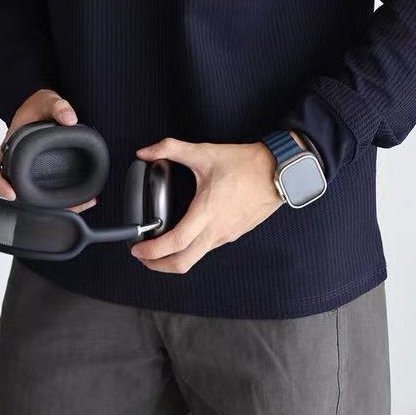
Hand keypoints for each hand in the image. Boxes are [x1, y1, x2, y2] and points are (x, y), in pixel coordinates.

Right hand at [0, 89, 97, 213]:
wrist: (48, 108)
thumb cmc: (39, 106)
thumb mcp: (47, 101)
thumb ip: (58, 106)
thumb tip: (69, 119)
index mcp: (9, 148)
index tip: (11, 193)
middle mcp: (17, 163)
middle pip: (16, 191)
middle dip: (30, 204)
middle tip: (52, 209)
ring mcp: (31, 171)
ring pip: (35, 196)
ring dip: (51, 206)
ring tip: (75, 206)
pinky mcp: (48, 173)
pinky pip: (52, 190)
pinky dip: (65, 198)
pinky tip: (85, 199)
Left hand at [130, 138, 282, 272]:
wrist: (278, 171)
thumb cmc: (245, 164)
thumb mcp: (204, 152)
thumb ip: (170, 149)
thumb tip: (146, 151)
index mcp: (206, 212)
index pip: (175, 243)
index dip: (152, 251)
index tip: (137, 248)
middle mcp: (216, 230)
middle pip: (182, 263)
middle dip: (157, 265)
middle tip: (143, 257)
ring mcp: (226, 235)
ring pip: (195, 258)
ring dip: (174, 258)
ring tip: (160, 245)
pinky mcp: (234, 234)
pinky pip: (208, 249)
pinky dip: (191, 249)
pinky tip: (185, 235)